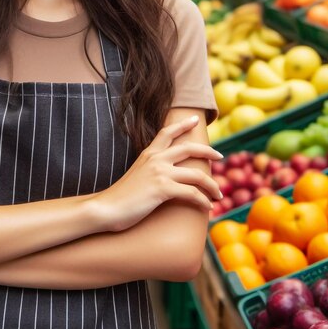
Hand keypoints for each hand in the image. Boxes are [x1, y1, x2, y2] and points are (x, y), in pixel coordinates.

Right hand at [92, 115, 222, 232]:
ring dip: (212, 186)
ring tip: (219, 194)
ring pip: (197, 175)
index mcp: (148, 154)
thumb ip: (150, 169)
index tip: (195, 120)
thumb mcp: (137, 175)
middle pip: (189, 148)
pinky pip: (192, 193)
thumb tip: (163, 175)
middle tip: (220, 155)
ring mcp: (160, 173)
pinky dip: (204, 201)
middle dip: (208, 151)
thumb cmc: (121, 196)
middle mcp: (155, 159)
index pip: (167, 132)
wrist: (106, 208)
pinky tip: (208, 208)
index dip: (183, 124)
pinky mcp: (163, 189)